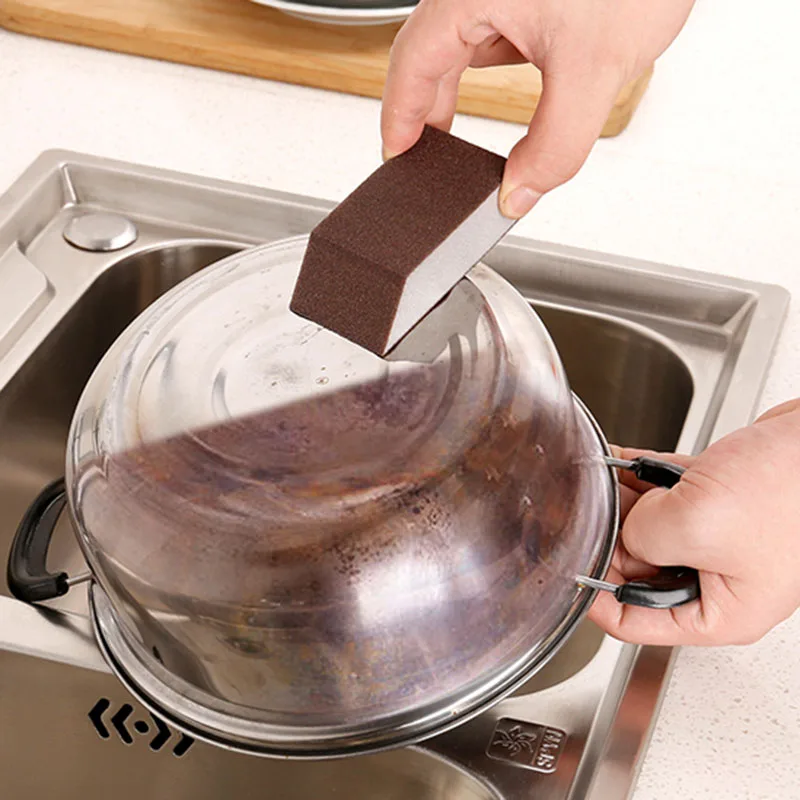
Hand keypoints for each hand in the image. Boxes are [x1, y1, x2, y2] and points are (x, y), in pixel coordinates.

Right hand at [382, 0, 694, 217]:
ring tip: (461, 137)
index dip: (399, 119)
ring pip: (465, 44)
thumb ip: (553, 147)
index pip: (411, 65)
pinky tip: (517, 92)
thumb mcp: (595, 70)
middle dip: (429, 113)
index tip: (396, 158)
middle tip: (430, 162)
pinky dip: (498, 68)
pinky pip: (497, 33)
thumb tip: (518, 192)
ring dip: (462, 91)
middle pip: (430, 56)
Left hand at [588, 400, 799, 645]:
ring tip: (596, 484)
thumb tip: (625, 530)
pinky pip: (668, 493)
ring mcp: (721, 537)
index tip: (566, 571)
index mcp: (721, 611)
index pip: (636, 622)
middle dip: (608, 540)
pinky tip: (617, 462)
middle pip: (639, 569)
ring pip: (652, 526)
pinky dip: (641, 478)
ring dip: (622, 503)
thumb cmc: (791, 490)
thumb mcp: (695, 525)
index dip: (595, 599)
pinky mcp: (723, 498)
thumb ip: (643, 537)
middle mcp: (719, 578)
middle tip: (579, 516)